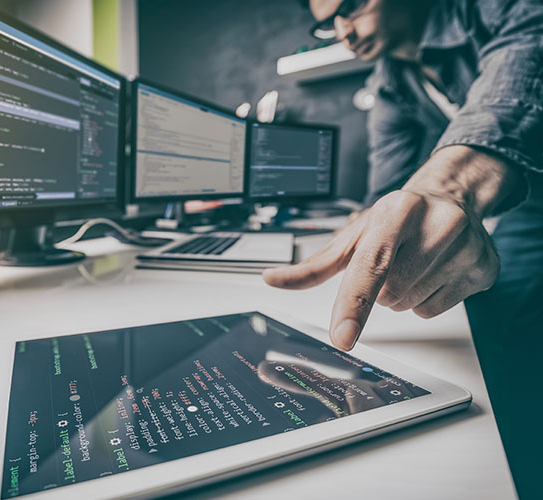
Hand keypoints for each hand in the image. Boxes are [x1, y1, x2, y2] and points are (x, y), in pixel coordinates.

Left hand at [262, 146, 524, 350]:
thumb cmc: (396, 219)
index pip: (370, 267)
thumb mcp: (353, 235)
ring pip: (410, 306)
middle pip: (388, 295)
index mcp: (397, 211)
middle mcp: (437, 225)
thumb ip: (313, 265)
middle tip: (392, 262)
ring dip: (402, 295)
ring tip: (413, 264)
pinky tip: (433, 272)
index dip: (353, 304)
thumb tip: (271, 279)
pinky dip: (426, 300)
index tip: (343, 337)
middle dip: (381, 288)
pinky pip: (435, 311)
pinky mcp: (485, 269)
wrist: (452, 197)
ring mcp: (466, 247)